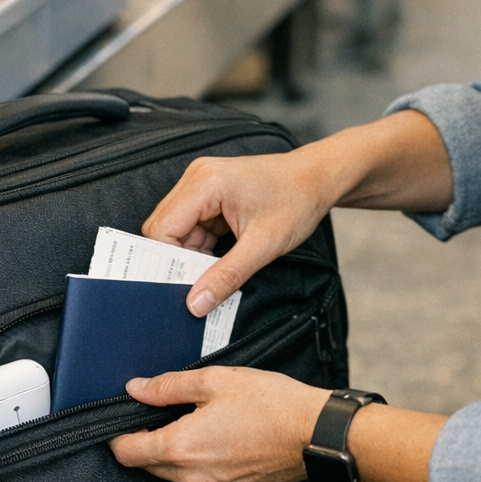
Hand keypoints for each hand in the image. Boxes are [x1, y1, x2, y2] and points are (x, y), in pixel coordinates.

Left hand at [109, 367, 329, 481]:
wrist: (316, 435)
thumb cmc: (271, 405)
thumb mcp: (214, 381)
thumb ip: (168, 386)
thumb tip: (137, 389)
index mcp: (181, 449)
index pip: (126, 453)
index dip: (118, 435)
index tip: (125, 419)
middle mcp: (192, 479)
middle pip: (149, 465)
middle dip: (149, 441)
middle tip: (170, 414)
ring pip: (175, 476)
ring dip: (178, 454)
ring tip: (202, 425)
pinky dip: (202, 466)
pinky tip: (222, 443)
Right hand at [142, 148, 332, 314]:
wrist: (318, 179)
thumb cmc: (297, 201)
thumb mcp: (263, 246)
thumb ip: (226, 276)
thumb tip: (196, 303)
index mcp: (205, 183)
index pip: (162, 228)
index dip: (167, 261)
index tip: (181, 288)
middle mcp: (197, 178)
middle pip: (165, 228)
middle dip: (179, 259)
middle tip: (198, 286)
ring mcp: (202, 183)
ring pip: (178, 229)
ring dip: (192, 254)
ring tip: (216, 272)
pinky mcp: (210, 193)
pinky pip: (192, 225)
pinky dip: (201, 246)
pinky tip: (218, 260)